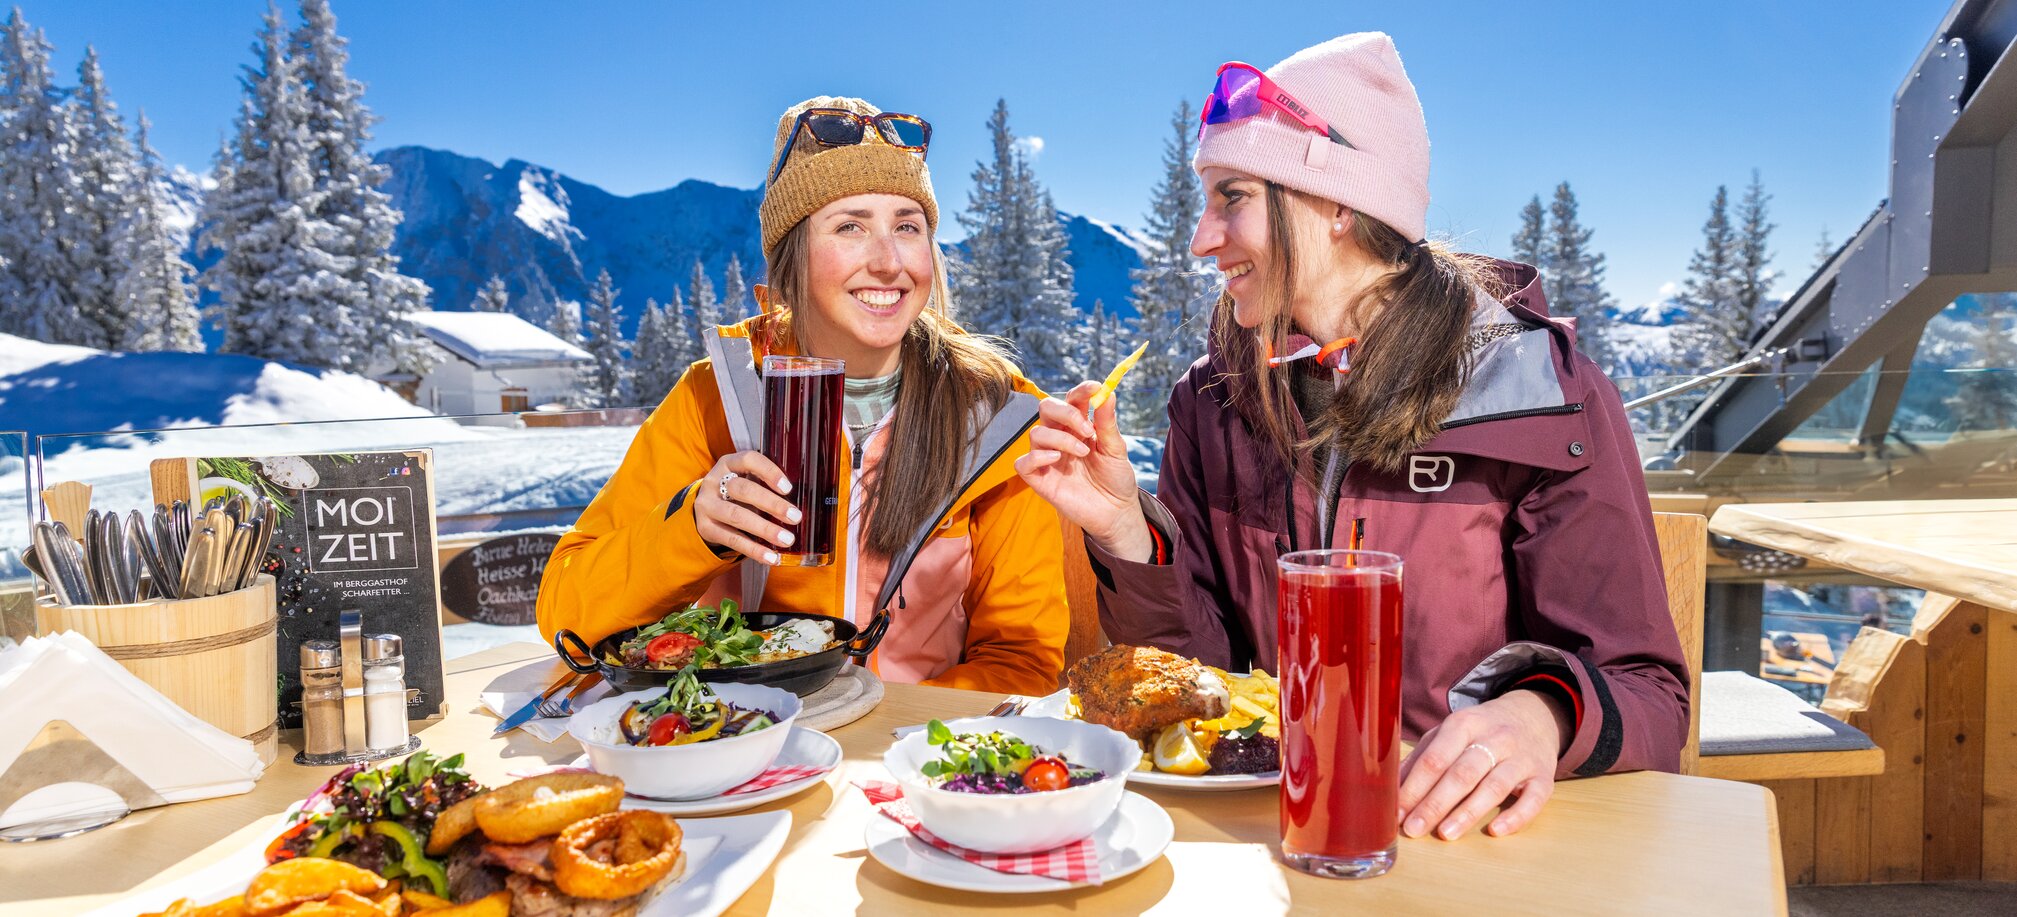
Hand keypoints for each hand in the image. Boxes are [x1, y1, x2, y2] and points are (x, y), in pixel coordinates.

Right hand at [693, 451, 799, 565]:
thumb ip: (766, 485)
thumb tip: (800, 503)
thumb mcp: (747, 480)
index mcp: (728, 464)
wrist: (705, 510)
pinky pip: (732, 539)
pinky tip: (772, 557)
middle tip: (795, 517)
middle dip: (771, 504)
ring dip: (764, 529)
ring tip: (787, 539)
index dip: (769, 472)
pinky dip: (754, 550)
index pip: (748, 459)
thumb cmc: (737, 494)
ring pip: (736, 516)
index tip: (788, 488)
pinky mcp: (705, 528)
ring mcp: (707, 505)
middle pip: (743, 490)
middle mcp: (714, 482)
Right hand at [1013, 381, 1151, 559]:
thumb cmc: (1116, 479)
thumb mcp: (1116, 450)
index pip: (1071, 400)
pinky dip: (1037, 457)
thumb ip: (1107, 423)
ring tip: (1083, 453)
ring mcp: (1048, 458)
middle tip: (1087, 429)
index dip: (1080, 390)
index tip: (1095, 388)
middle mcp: (1060, 438)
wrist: (1116, 512)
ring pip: (1036, 433)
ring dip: (1061, 438)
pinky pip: (1023, 462)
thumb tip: (1107, 393)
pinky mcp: (1040, 480)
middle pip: (1046, 408)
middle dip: (1065, 412)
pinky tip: (1057, 459)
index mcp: (1079, 427)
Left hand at [1395, 690, 1572, 839]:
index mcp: (1464, 724)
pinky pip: (1534, 798)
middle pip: (1462, 773)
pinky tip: (1496, 831)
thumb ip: (1422, 757)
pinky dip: (1516, 816)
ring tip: (1446, 834)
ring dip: (1468, 812)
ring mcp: (1521, 757)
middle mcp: (1495, 738)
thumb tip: (1389, 787)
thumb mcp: (1449, 733)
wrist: (1533, 716)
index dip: (1414, 787)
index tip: (1398, 813)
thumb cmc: (1480, 731)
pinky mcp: (1543, 776)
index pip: (1435, 758)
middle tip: (1414, 829)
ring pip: (1494, 785)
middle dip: (1435, 803)